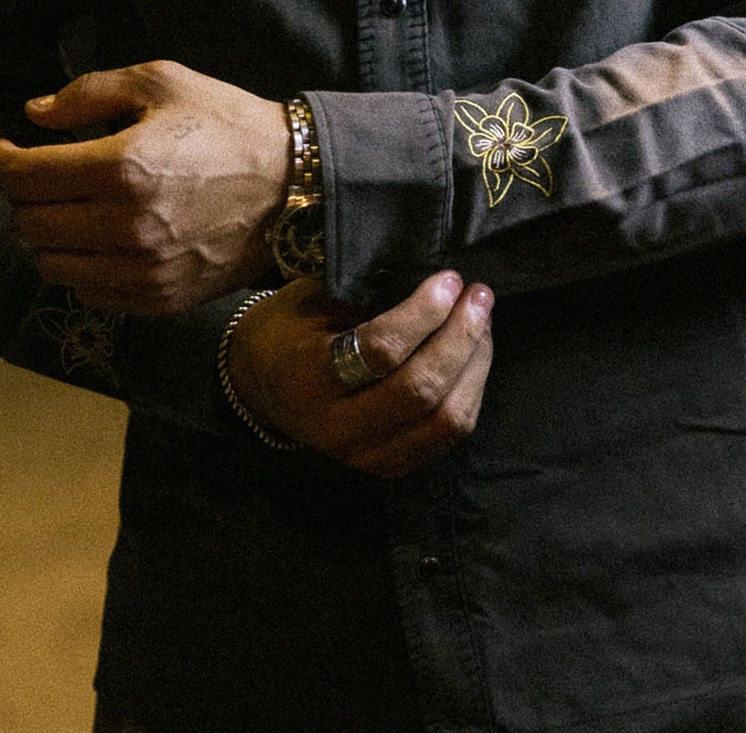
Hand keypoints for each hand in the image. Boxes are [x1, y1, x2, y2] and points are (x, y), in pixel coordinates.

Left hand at [0, 60, 289, 315]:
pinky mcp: (157, 297)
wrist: (295, 184)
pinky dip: (79, 266)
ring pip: (51, 263)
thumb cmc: (228, 124)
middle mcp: (125, 226)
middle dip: (25, 195)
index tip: (4, 149)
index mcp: (123, 166)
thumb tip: (34, 114)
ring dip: (48, 235)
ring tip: (68, 209)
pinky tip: (98, 240)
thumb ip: (91, 92)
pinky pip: (87, 291)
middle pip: (30, 222)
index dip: (2, 160)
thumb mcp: (164, 83)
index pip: (25, 176)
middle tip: (42, 175)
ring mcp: (141, 269)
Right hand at [230, 272, 494, 475]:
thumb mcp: (315, 298)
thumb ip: (368, 294)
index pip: (380, 351)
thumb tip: (438, 281)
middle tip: (479, 295)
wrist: (262, 384)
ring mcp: (363, 456)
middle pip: (419, 390)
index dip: (424, 313)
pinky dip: (471, 392)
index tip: (450, 279)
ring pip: (443, 420)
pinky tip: (475, 356)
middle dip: (461, 337)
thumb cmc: (292, 327)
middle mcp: (335, 427)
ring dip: (475, 365)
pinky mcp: (387, 466)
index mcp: (308, 377)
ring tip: (483, 321)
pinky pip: (447, 435)